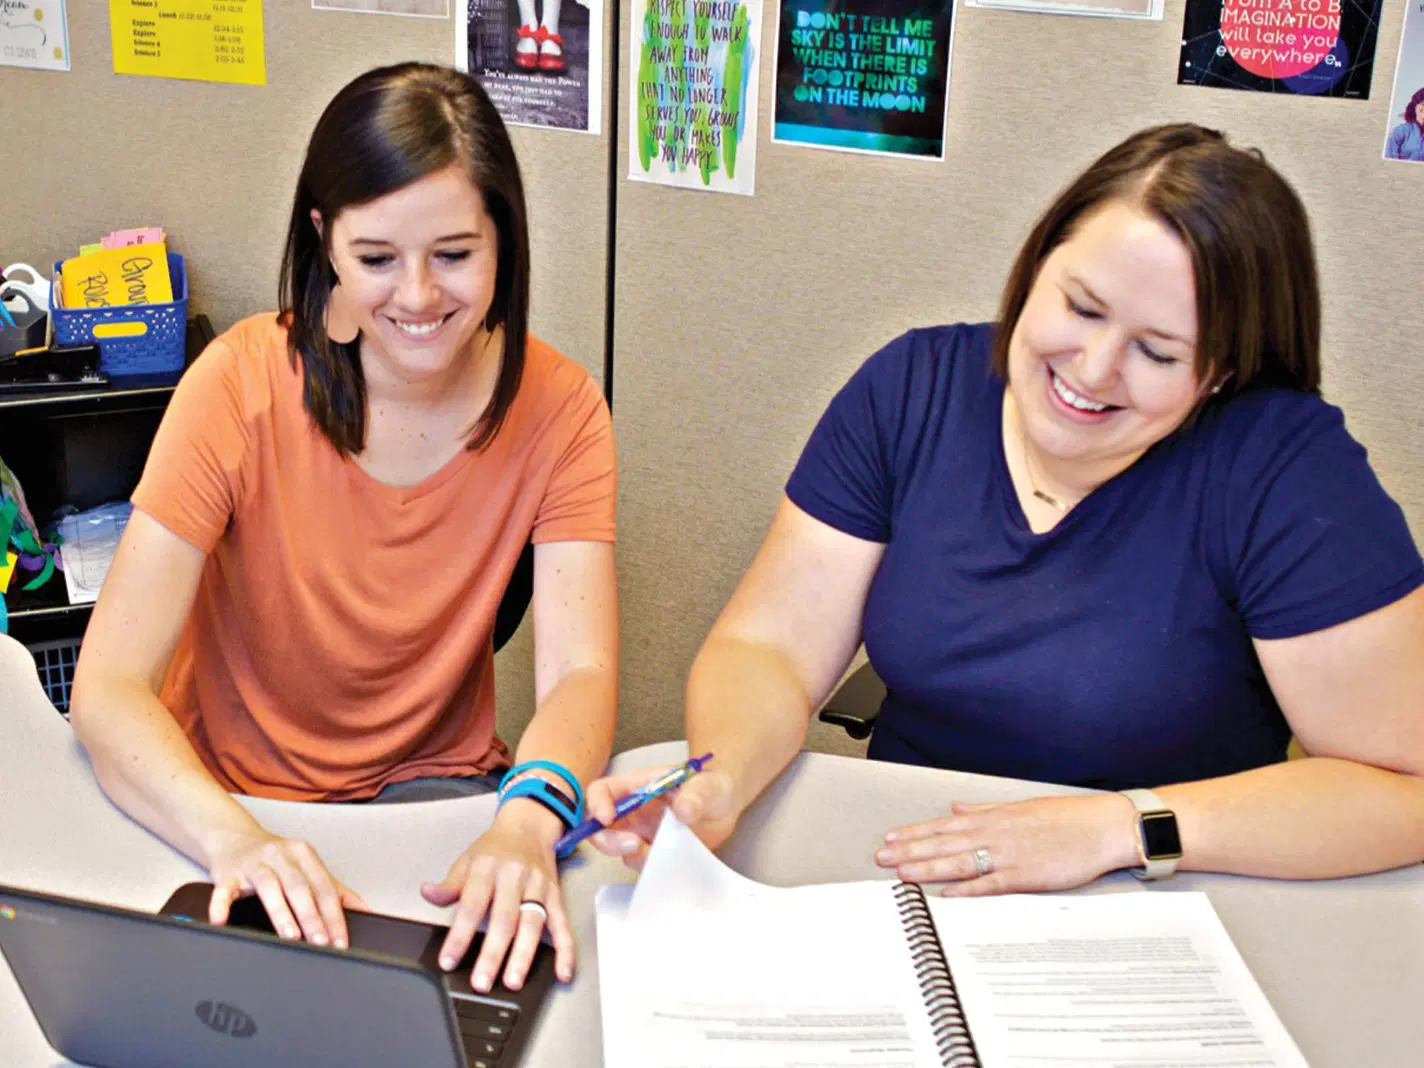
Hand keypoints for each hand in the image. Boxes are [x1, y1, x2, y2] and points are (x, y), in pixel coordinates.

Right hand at [206, 826, 367, 948]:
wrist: (234, 838)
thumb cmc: (275, 859)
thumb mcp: (307, 868)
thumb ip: (335, 890)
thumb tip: (364, 911)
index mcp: (304, 855)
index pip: (324, 888)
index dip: (334, 916)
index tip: (340, 940)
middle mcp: (281, 856)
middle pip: (300, 887)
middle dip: (312, 917)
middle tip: (321, 942)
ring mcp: (253, 863)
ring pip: (269, 887)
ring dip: (281, 913)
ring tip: (291, 936)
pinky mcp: (228, 873)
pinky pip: (224, 889)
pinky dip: (221, 905)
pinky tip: (222, 920)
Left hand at [421, 800, 574, 993]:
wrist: (529, 825)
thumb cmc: (495, 848)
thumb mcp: (466, 860)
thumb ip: (449, 885)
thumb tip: (427, 893)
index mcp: (487, 868)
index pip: (471, 906)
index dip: (459, 936)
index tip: (448, 961)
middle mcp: (514, 877)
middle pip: (504, 919)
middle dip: (493, 954)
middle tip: (482, 982)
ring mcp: (538, 886)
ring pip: (532, 924)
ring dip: (523, 955)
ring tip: (513, 981)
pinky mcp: (555, 895)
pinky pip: (562, 924)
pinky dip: (565, 949)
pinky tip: (562, 971)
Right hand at [584, 764, 737, 868]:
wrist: (723, 810)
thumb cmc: (710, 788)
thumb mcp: (709, 785)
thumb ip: (697, 794)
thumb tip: (684, 810)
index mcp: (637, 787)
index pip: (603, 790)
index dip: (597, 803)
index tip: (607, 816)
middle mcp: (632, 811)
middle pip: (599, 826)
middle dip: (608, 840)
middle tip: (635, 845)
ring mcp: (639, 834)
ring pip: (616, 849)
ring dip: (630, 855)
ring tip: (657, 852)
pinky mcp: (652, 854)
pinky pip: (640, 865)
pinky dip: (648, 867)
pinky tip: (668, 861)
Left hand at [874, 793, 1140, 895]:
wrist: (1103, 826)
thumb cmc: (1066, 817)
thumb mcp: (1020, 807)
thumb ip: (985, 809)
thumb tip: (957, 806)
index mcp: (993, 816)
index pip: (944, 825)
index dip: (915, 832)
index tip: (891, 838)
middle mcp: (995, 833)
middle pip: (944, 843)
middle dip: (910, 851)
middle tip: (881, 858)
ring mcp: (1009, 854)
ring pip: (960, 862)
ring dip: (928, 868)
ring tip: (901, 874)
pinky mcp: (1026, 875)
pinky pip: (990, 884)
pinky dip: (968, 889)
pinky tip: (946, 894)